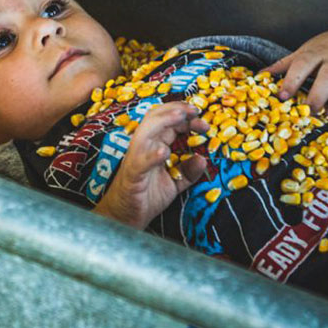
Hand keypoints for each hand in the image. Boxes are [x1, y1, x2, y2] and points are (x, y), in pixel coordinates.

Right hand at [93, 103, 207, 228]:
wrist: (124, 217)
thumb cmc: (146, 197)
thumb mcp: (174, 183)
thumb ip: (189, 172)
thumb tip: (203, 159)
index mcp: (153, 145)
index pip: (168, 122)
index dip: (186, 118)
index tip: (203, 123)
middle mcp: (143, 147)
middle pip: (155, 118)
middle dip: (176, 110)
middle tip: (195, 110)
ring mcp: (136, 158)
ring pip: (146, 131)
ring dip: (163, 121)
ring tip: (180, 117)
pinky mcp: (132, 174)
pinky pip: (140, 161)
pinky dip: (151, 155)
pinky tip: (164, 152)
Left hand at [264, 25, 327, 118]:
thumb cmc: (326, 49)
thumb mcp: (305, 51)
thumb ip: (284, 65)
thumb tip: (258, 77)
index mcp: (318, 52)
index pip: (303, 63)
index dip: (292, 80)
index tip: (283, 96)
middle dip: (318, 96)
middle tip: (308, 112)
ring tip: (327, 116)